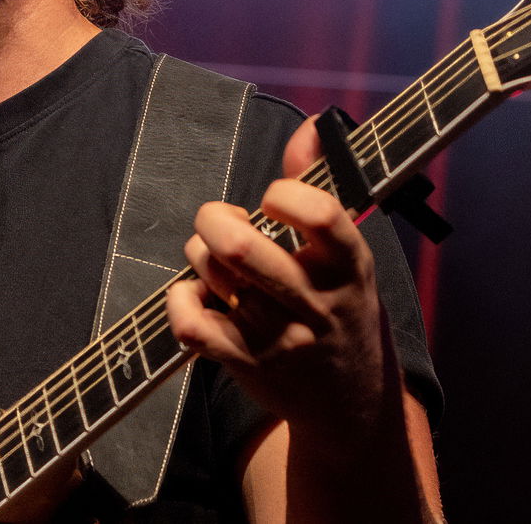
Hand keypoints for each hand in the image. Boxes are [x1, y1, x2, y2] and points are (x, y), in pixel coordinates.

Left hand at [165, 115, 403, 443]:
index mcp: (351, 267)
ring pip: (213, 275)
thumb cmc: (343, 309)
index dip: (285, 193)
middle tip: (221, 220)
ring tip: (215, 257)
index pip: (319, 216)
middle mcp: (317, 303)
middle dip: (214, 218)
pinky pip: (190, 324)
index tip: (275, 197)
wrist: (350, 402)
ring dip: (201, 252)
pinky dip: (180, 298)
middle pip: (241, 247)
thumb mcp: (349, 253)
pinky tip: (195, 292)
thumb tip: (308, 127)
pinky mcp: (246, 364)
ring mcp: (280, 338)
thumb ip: (319, 187)